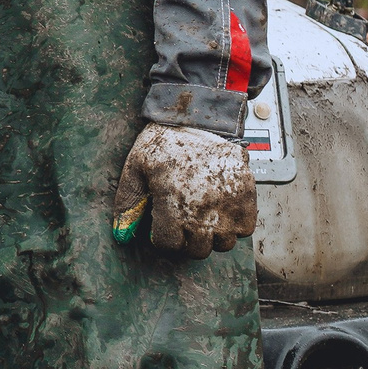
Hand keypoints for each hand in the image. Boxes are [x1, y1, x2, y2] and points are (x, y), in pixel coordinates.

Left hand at [112, 124, 257, 257]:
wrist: (199, 118)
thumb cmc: (164, 142)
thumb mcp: (135, 168)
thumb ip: (128, 203)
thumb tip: (120, 235)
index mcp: (173, 205)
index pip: (169, 244)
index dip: (162, 236)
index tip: (163, 223)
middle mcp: (203, 211)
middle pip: (198, 250)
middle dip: (187, 240)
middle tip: (182, 222)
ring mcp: (228, 206)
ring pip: (223, 243)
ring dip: (212, 236)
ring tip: (203, 216)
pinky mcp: (247, 196)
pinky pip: (246, 230)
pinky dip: (236, 226)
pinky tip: (221, 211)